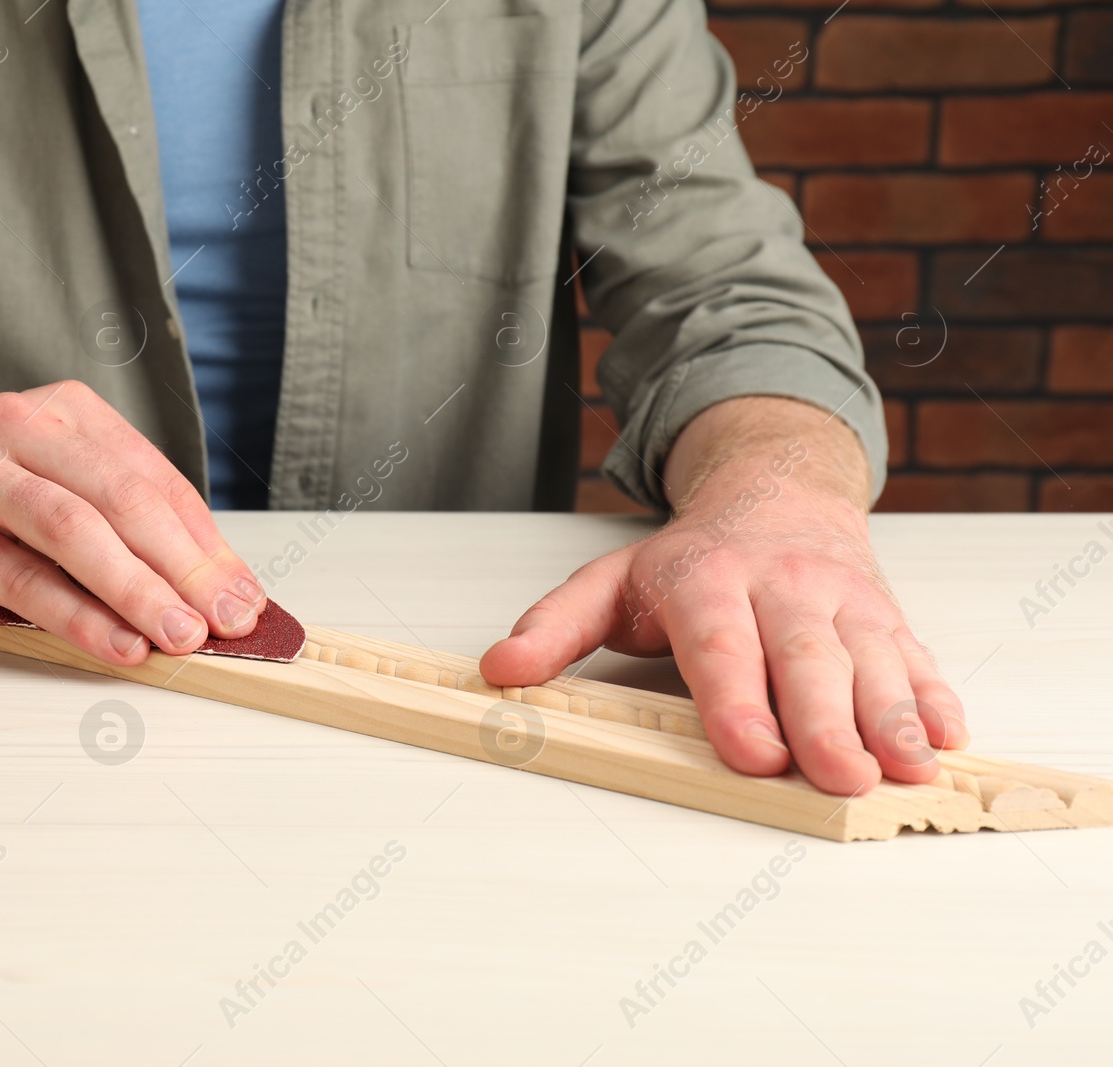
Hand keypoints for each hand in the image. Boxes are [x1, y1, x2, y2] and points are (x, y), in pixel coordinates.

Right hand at [0, 382, 265, 664]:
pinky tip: (115, 645)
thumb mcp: (49, 480)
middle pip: (124, 496)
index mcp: (65, 411)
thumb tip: (210, 586)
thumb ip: (119, 519)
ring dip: (137, 589)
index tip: (247, 596)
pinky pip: (19, 577)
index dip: (208, 542)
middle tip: (229, 618)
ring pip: (74, 530)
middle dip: (187, 564)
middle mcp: (20, 426)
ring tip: (181, 636)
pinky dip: (75, 614)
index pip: (155, 478)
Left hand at [479, 398, 967, 794]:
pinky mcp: (888, 620)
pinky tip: (944, 738)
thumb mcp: (610, 583)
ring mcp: (841, 603)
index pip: (721, 646)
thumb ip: (555, 629)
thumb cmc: (692, 560)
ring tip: (903, 769)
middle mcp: (781, 590)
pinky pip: (915, 658)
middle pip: (806, 659)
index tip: (750, 751)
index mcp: (707, 583)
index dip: (737, 700)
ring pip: (871, 661)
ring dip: (890, 718)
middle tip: (837, 776)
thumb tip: (500, 670)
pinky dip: (932, 698)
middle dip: (824, 720)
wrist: (777, 496)